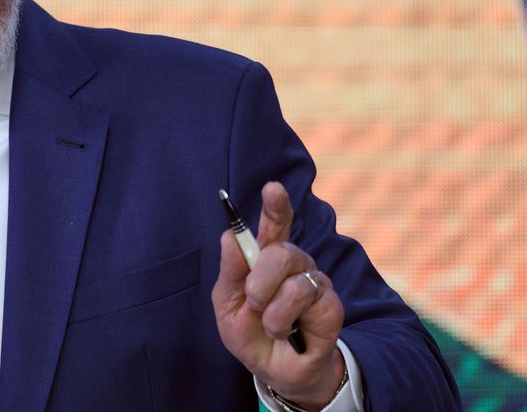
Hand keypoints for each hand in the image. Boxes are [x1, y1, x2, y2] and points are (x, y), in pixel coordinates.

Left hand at [211, 182, 345, 408]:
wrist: (274, 370)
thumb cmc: (250, 333)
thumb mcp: (228, 305)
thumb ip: (230, 272)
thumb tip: (229, 237)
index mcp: (266, 258)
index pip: (275, 224)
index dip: (276, 206)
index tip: (272, 188)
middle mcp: (294, 265)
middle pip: (282, 250)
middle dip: (261, 278)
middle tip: (254, 301)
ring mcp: (314, 283)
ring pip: (294, 281)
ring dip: (273, 311)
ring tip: (271, 326)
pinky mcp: (331, 306)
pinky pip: (311, 303)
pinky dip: (288, 322)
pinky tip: (290, 333)